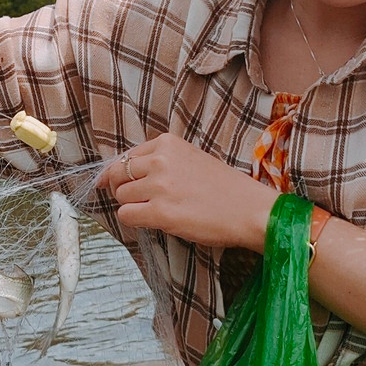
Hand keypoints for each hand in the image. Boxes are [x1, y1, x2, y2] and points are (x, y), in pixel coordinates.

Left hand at [98, 133, 276, 248]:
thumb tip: (125, 170)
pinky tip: (154, 221)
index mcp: (168, 143)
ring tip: (156, 211)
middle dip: (120, 188)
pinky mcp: (160, 213)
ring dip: (132, 206)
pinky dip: (135, 221)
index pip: (126, 156)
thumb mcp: (192, 159)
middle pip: (117, 174)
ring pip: (120, 196)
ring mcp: (159, 187)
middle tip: (136, 200)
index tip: (115, 182)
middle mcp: (161, 161)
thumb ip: (162, 161)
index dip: (120, 173)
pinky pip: (126, 215)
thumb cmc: (225, 189)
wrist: (250, 210)